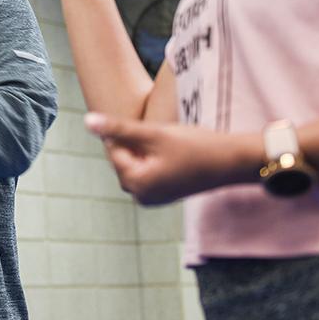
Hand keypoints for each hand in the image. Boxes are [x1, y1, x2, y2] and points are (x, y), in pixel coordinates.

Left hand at [85, 112, 261, 204]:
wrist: (232, 162)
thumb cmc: (194, 146)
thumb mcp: (153, 133)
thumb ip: (118, 128)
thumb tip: (86, 121)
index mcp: (135, 183)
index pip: (114, 150)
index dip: (128, 133)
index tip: (149, 128)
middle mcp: (140, 196)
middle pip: (123, 159)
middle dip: (136, 143)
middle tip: (161, 138)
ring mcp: (152, 198)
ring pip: (135, 163)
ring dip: (144, 150)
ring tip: (169, 146)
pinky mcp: (163, 194)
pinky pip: (147, 171)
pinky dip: (153, 158)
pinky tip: (172, 153)